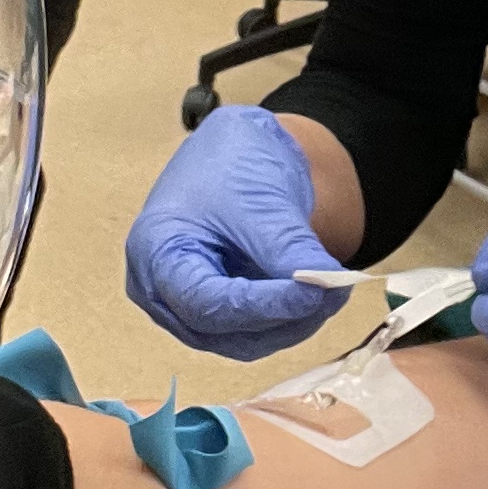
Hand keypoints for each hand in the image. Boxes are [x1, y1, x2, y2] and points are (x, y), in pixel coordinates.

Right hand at [124, 105, 339, 358]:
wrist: (238, 149)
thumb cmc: (232, 162)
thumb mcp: (260, 200)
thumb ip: (289, 249)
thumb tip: (325, 289)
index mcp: (156, 251)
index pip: (204, 301)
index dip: (260, 305)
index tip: (311, 294)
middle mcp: (160, 288)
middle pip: (219, 328)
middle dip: (280, 317)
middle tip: (332, 294)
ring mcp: (186, 305)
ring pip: (239, 339)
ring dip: (289, 324)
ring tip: (332, 292)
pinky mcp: (216, 310)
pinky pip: (251, 331)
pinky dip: (286, 319)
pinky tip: (317, 297)